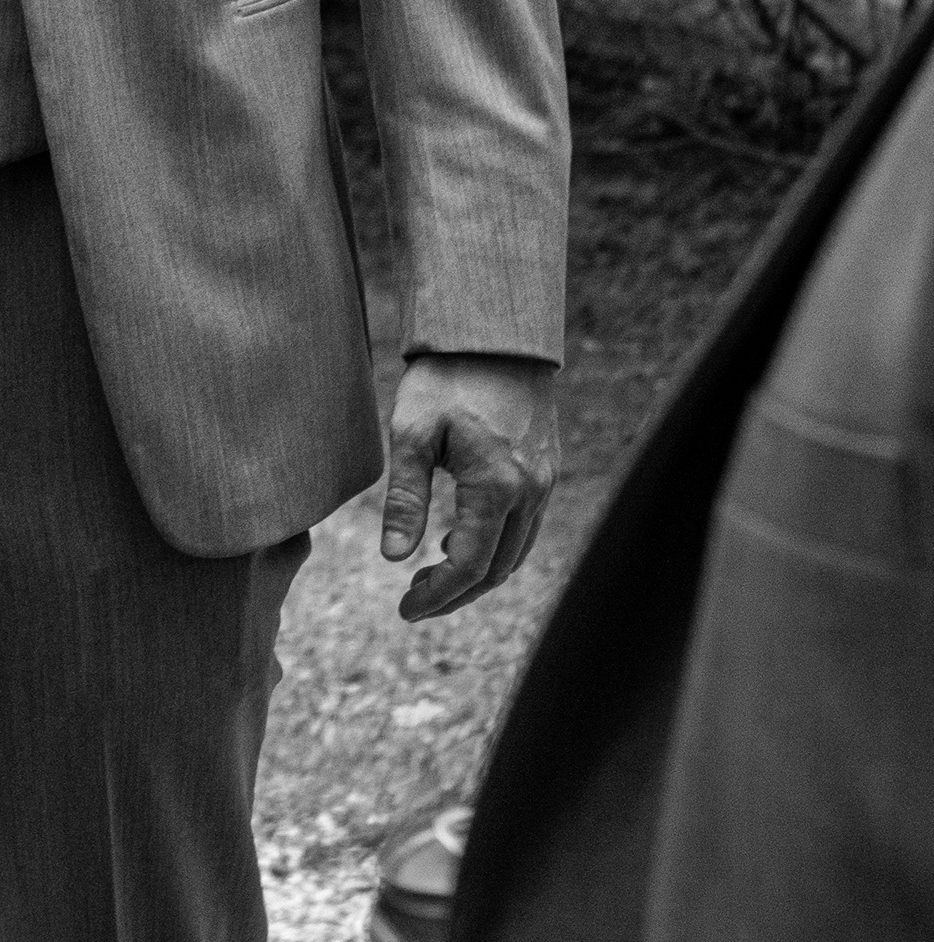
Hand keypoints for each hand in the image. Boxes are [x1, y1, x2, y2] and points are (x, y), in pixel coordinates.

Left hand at [379, 353, 557, 620]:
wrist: (494, 331)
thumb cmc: (445, 376)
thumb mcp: (412, 432)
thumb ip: (405, 498)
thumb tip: (394, 558)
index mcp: (497, 486)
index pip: (470, 566)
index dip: (438, 596)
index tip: (405, 610)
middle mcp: (531, 491)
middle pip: (498, 570)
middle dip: (456, 593)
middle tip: (415, 600)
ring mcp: (545, 481)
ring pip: (517, 552)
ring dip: (479, 573)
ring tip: (433, 575)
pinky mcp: (547, 468)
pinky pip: (527, 526)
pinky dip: (497, 545)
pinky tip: (463, 537)